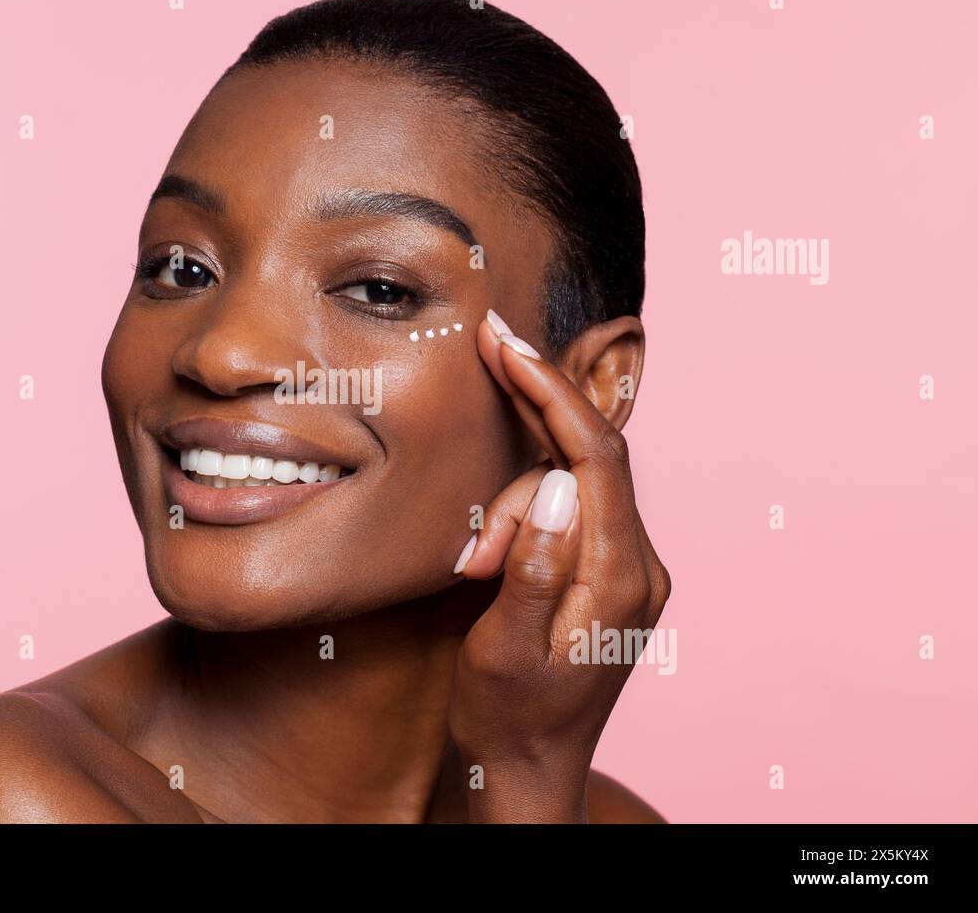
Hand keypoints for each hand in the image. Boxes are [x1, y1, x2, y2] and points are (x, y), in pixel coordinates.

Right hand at [446, 311, 670, 820]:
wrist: (529, 773)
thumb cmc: (508, 719)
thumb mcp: (505, 647)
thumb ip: (536, 565)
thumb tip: (558, 484)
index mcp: (621, 578)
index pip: (596, 454)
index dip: (547, 388)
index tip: (502, 341)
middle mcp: (639, 564)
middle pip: (580, 465)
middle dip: (512, 488)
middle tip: (475, 558)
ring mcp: (627, 567)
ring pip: (564, 490)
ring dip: (510, 520)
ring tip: (481, 585)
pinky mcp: (606, 571)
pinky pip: (566, 513)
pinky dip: (523, 524)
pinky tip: (494, 567)